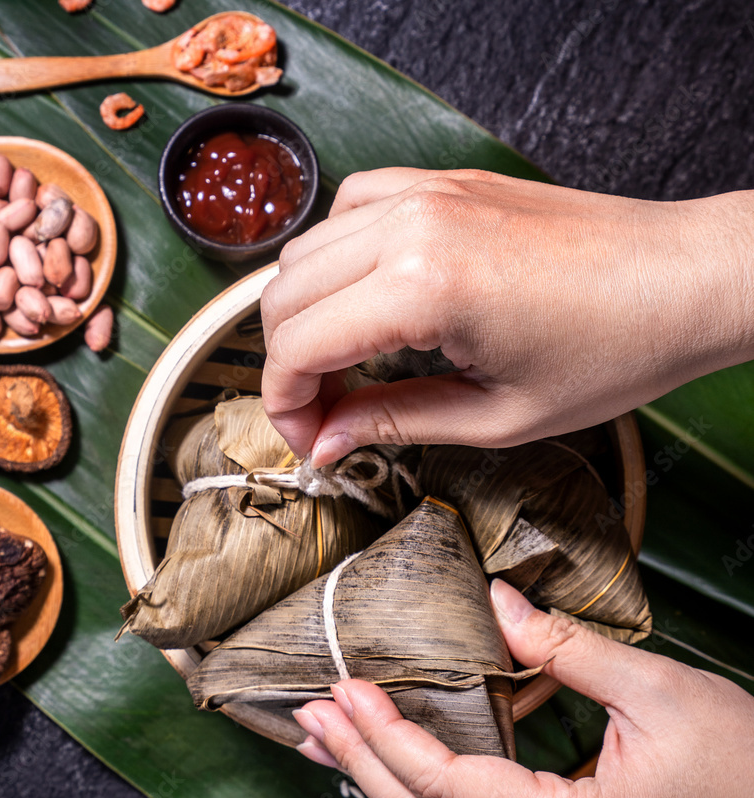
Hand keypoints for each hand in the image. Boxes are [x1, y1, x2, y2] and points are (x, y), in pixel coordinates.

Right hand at [261, 168, 753, 464]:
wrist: (685, 280)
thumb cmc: (615, 351)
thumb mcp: (497, 416)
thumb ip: (394, 423)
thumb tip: (327, 442)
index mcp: (424, 285)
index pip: (296, 345)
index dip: (284, 406)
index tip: (310, 442)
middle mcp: (412, 224)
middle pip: (283, 296)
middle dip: (286, 368)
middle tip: (324, 417)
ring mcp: (427, 193)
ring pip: (305, 250)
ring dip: (306, 314)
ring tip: (345, 365)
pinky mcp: (444, 183)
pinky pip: (352, 208)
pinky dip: (337, 257)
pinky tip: (367, 298)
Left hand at [292, 579, 753, 797]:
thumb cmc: (744, 760)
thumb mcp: (656, 688)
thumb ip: (563, 646)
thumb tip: (494, 600)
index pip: (448, 785)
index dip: (388, 735)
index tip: (345, 688)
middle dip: (359, 764)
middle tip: (307, 715)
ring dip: (381, 779)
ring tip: (331, 737)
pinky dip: (423, 790)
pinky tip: (396, 762)